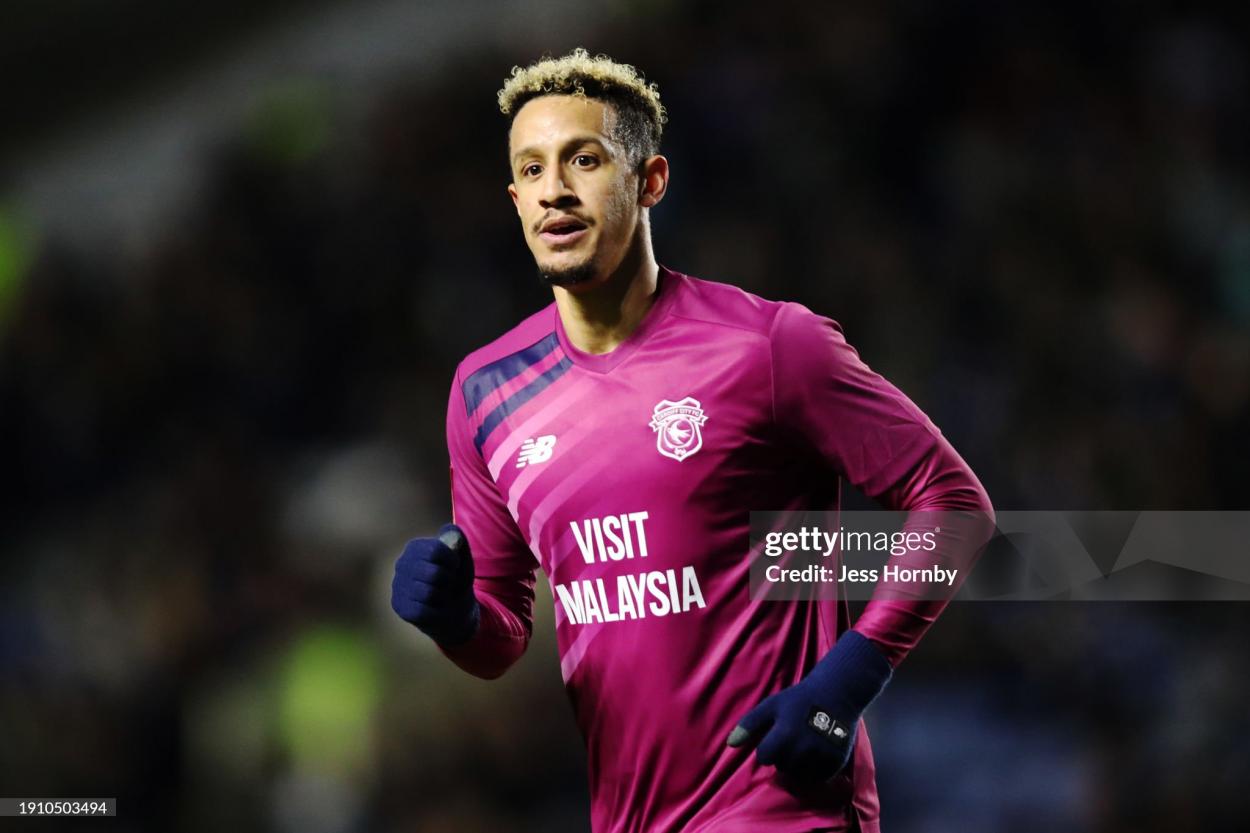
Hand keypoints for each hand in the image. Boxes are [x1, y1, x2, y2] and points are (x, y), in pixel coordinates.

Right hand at [391, 523, 479, 645]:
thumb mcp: (462, 557)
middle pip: (434, 573)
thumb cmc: (457, 579)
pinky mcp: (399, 607)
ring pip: (428, 593)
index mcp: (415, 547)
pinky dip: (435, 612)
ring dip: (442, 597)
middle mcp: (401, 564)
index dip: (452, 561)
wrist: (456, 609)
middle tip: (448, 584)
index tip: (455, 566)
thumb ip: (458, 538)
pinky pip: (422, 611)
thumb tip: (448, 531)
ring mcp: (397, 586)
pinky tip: (433, 608)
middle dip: (448, 581)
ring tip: (440, 596)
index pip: (436, 550)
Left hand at [727, 630, 891, 780]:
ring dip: (798, 766)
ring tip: (804, 747)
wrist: (837, 693)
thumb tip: (730, 744)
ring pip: (800, 776)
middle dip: (783, 757)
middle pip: (782, 767)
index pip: (765, 758)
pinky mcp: (836, 762)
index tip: (776, 736)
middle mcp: (802, 749)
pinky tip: (817, 753)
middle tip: (793, 739)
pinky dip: (816, 770)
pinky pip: (819, 778)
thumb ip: (749, 725)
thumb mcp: (771, 706)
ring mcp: (821, 757)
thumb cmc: (799, 699)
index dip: (767, 748)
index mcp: (784, 735)